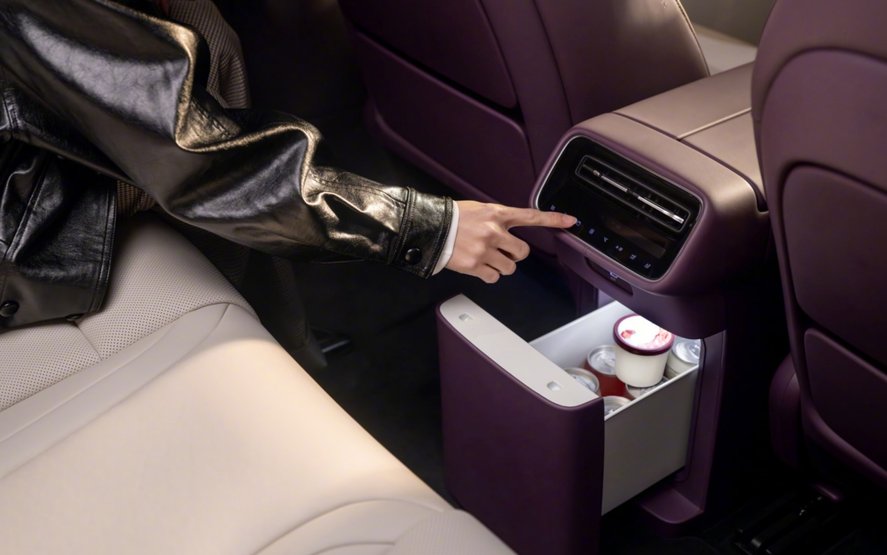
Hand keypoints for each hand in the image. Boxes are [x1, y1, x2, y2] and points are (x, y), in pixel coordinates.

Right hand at [445, 200, 575, 282]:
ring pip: (510, 267)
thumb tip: (507, 233)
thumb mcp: (479, 210)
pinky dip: (488, 274)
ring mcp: (485, 250)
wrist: (430, 228)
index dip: (553, 219)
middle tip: (502, 251)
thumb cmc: (452, 218)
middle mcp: (494, 232)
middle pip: (522, 252)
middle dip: (515, 254)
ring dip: (501, 265)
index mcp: (497, 214)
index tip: (571, 221)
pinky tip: (478, 265)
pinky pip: (494, 277)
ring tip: (486, 257)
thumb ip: (497, 220)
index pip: (531, 216)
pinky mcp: (475, 266)